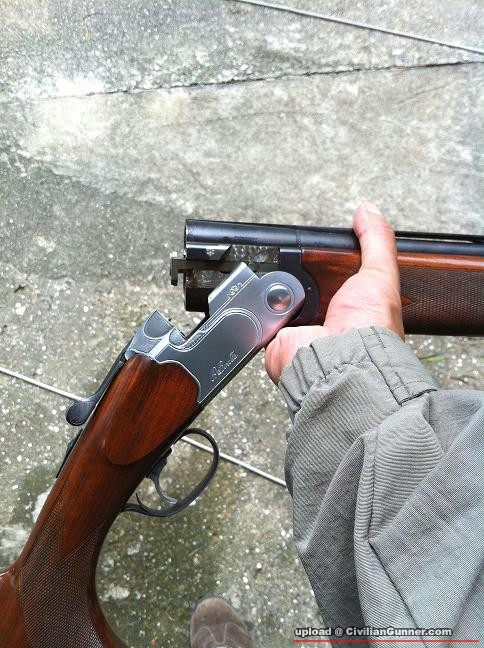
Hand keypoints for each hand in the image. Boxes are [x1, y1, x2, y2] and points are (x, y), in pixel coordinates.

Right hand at [265, 202, 403, 383]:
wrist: (341, 360)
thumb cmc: (369, 327)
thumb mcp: (380, 274)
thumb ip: (376, 241)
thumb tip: (369, 210)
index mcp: (353, 309)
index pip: (337, 282)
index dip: (329, 270)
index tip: (322, 258)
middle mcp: (328, 323)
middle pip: (307, 288)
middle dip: (302, 277)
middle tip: (303, 269)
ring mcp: (302, 332)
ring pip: (283, 302)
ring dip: (283, 291)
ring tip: (290, 283)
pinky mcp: (278, 341)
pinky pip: (263, 318)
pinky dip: (264, 307)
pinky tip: (272, 299)